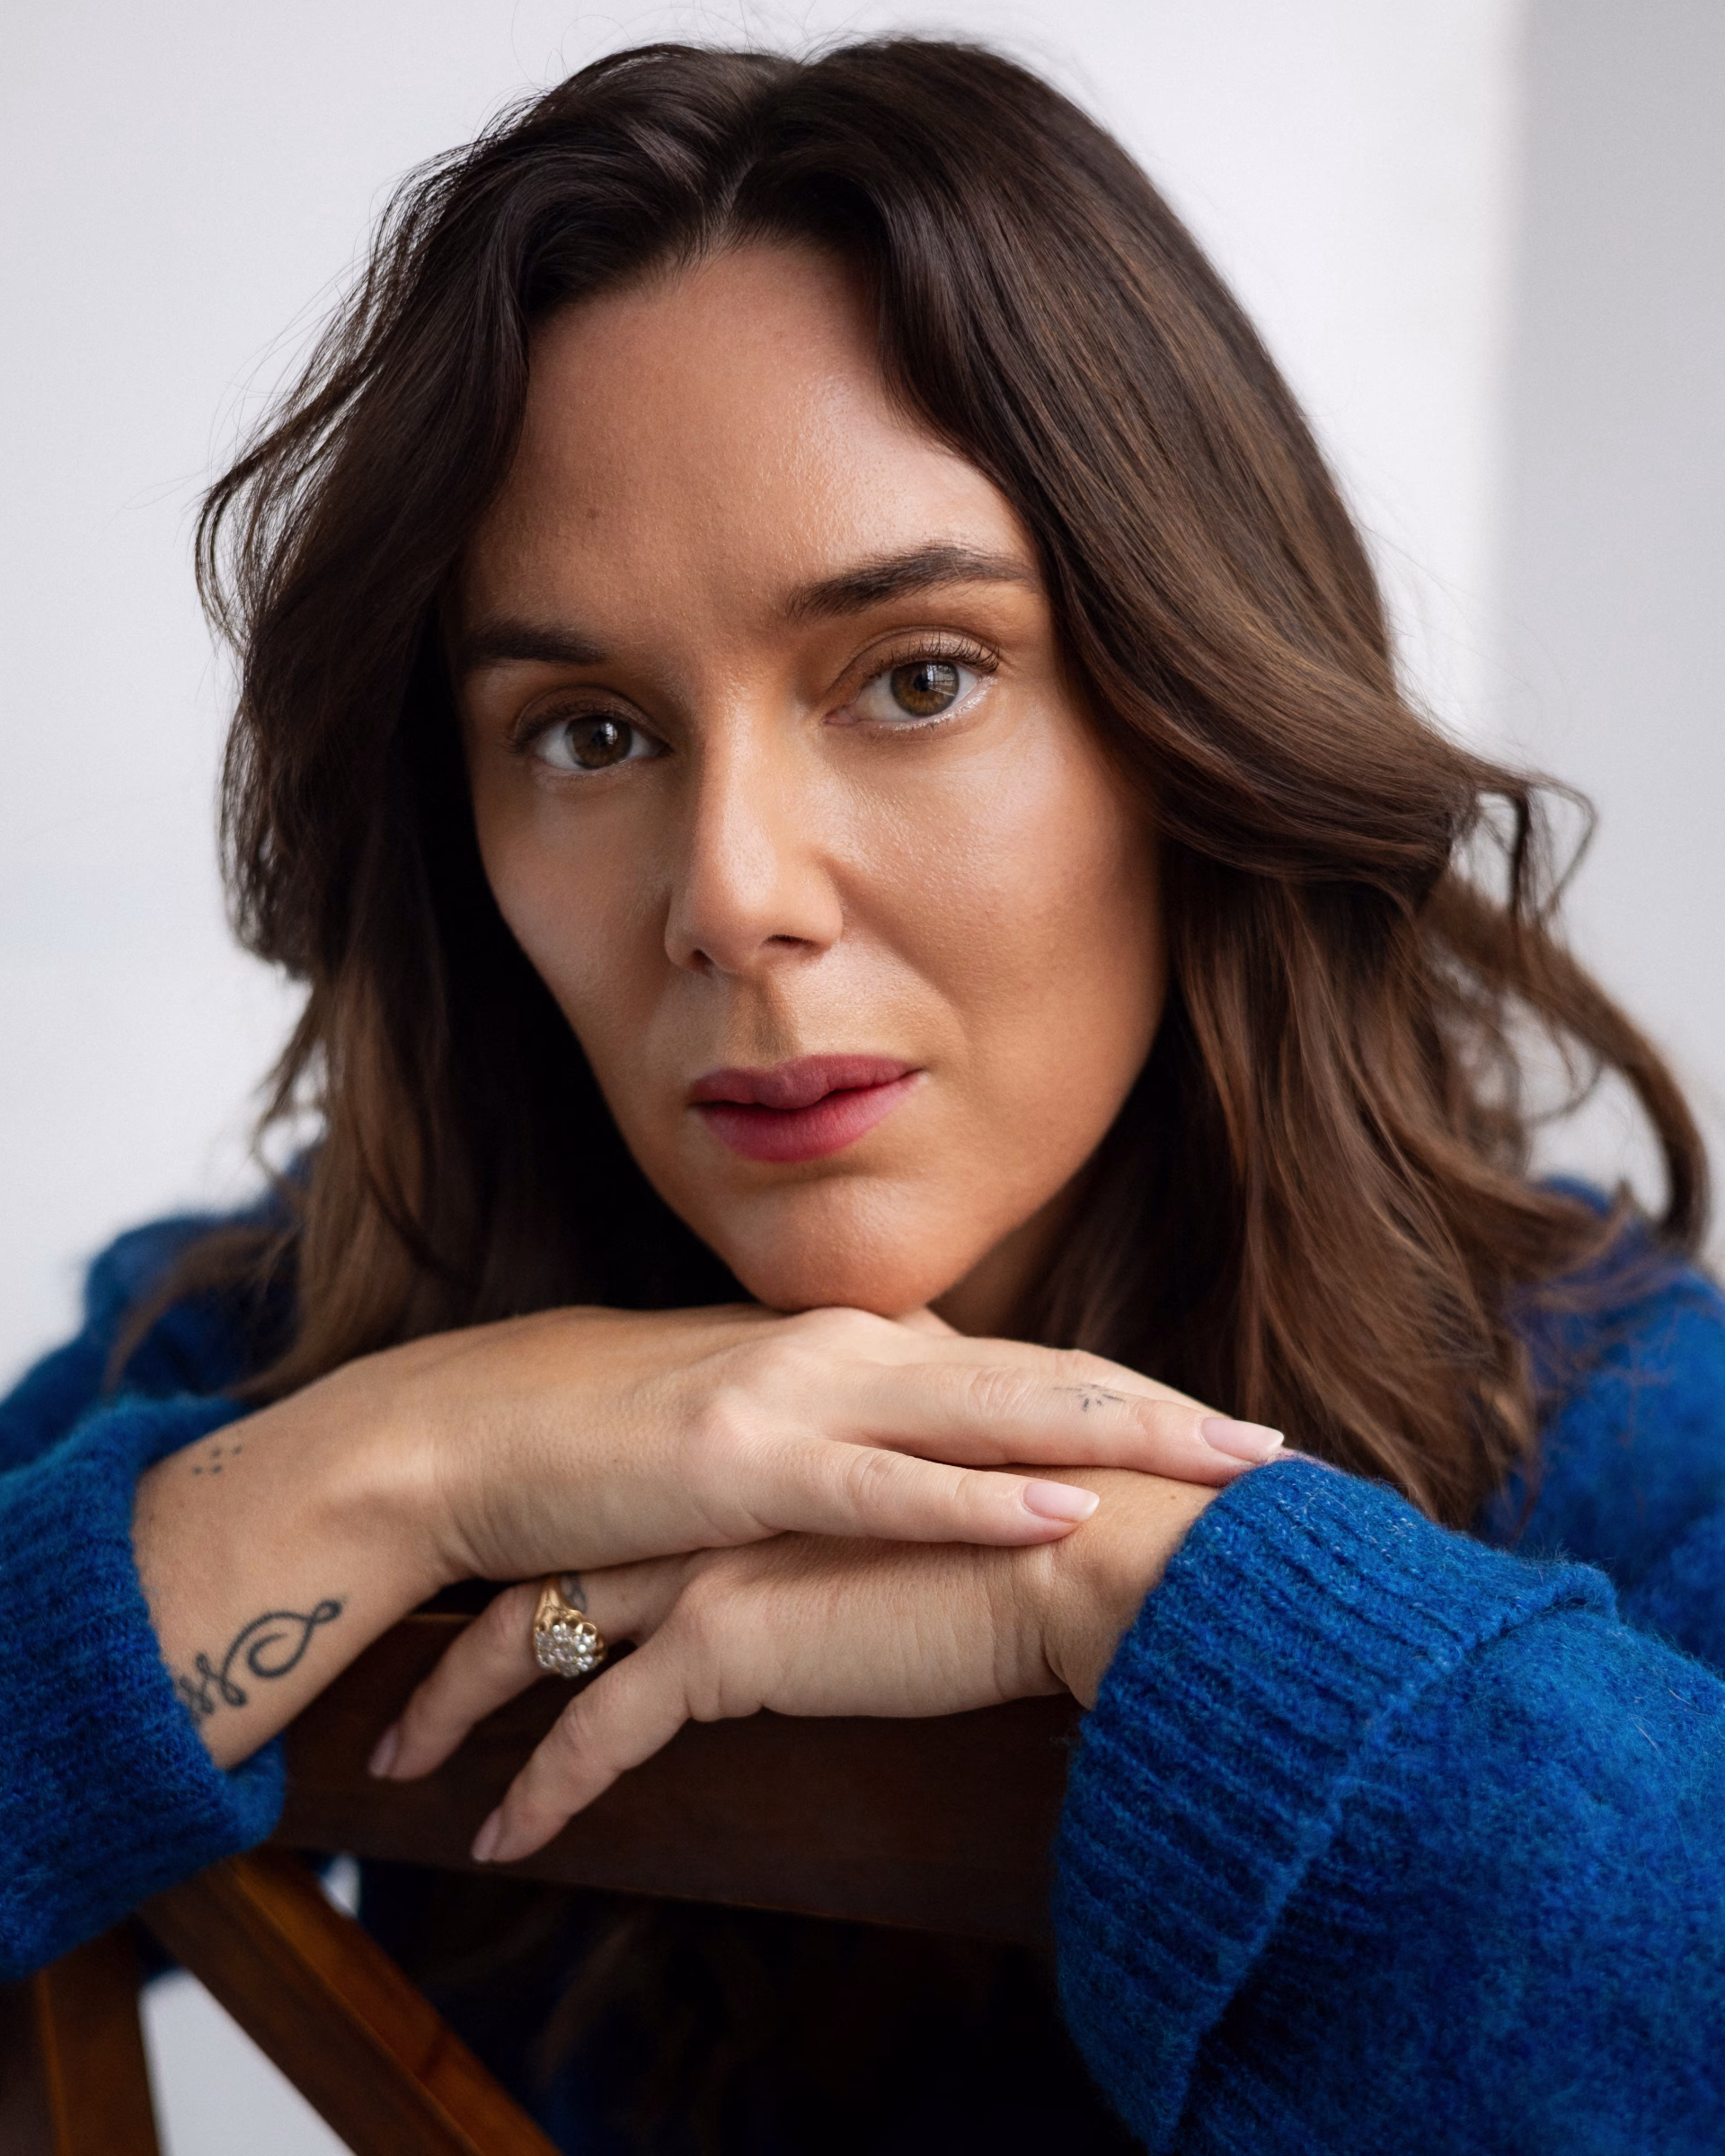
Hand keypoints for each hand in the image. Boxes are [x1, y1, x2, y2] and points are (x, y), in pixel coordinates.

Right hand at [322, 1302, 1279, 1586]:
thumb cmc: (611, 1442)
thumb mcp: (751, 1428)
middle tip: (1278, 1454)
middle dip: (1165, 1415)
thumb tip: (925, 1461)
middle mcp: (845, 1352)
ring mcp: (797, 1397)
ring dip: (1119, 1439)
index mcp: (854, 1347)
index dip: (1129, 1401)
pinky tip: (1062, 1510)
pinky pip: (881, 1487)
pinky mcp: (742, 1463)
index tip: (1221, 1437)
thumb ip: (844, 1437)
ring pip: (988, 1416)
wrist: (467, 1435)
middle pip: (1037, 1380)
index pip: (1020, 1372)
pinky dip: (977, 1500)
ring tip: (1227, 1469)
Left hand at [372, 1464, 1223, 1863]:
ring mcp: (716, 1559)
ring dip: (464, 1705)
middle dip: (469, 1630)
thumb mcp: (945, 1511)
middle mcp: (723, 1496)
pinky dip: (543, 1791)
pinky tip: (503, 1843)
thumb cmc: (1046, 1540)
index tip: (509, 1602)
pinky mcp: (728, 1639)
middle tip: (410, 1692)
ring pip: (542, 1637)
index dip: (563, 1554)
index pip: (630, 1511)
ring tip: (404, 1765)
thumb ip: (890, 1516)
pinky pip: (598, 1733)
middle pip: (557, 1561)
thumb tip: (878, 1560)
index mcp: (767, 1458)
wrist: (1093, 1552)